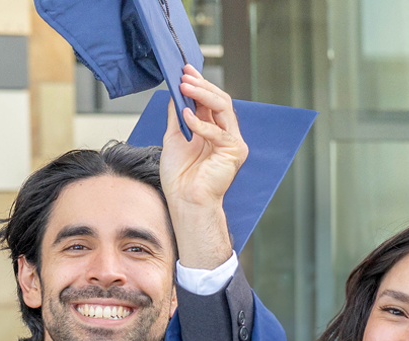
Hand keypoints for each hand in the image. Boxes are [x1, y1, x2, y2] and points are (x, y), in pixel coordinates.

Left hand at [159, 67, 246, 210]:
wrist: (184, 201)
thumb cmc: (179, 176)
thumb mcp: (174, 137)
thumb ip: (177, 116)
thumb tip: (174, 92)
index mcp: (213, 129)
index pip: (210, 100)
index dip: (199, 84)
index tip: (184, 70)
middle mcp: (226, 133)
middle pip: (220, 100)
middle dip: (201, 85)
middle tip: (185, 74)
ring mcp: (232, 141)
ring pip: (223, 108)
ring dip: (203, 94)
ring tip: (185, 85)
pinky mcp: (234, 151)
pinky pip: (218, 132)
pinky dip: (201, 123)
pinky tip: (186, 115)